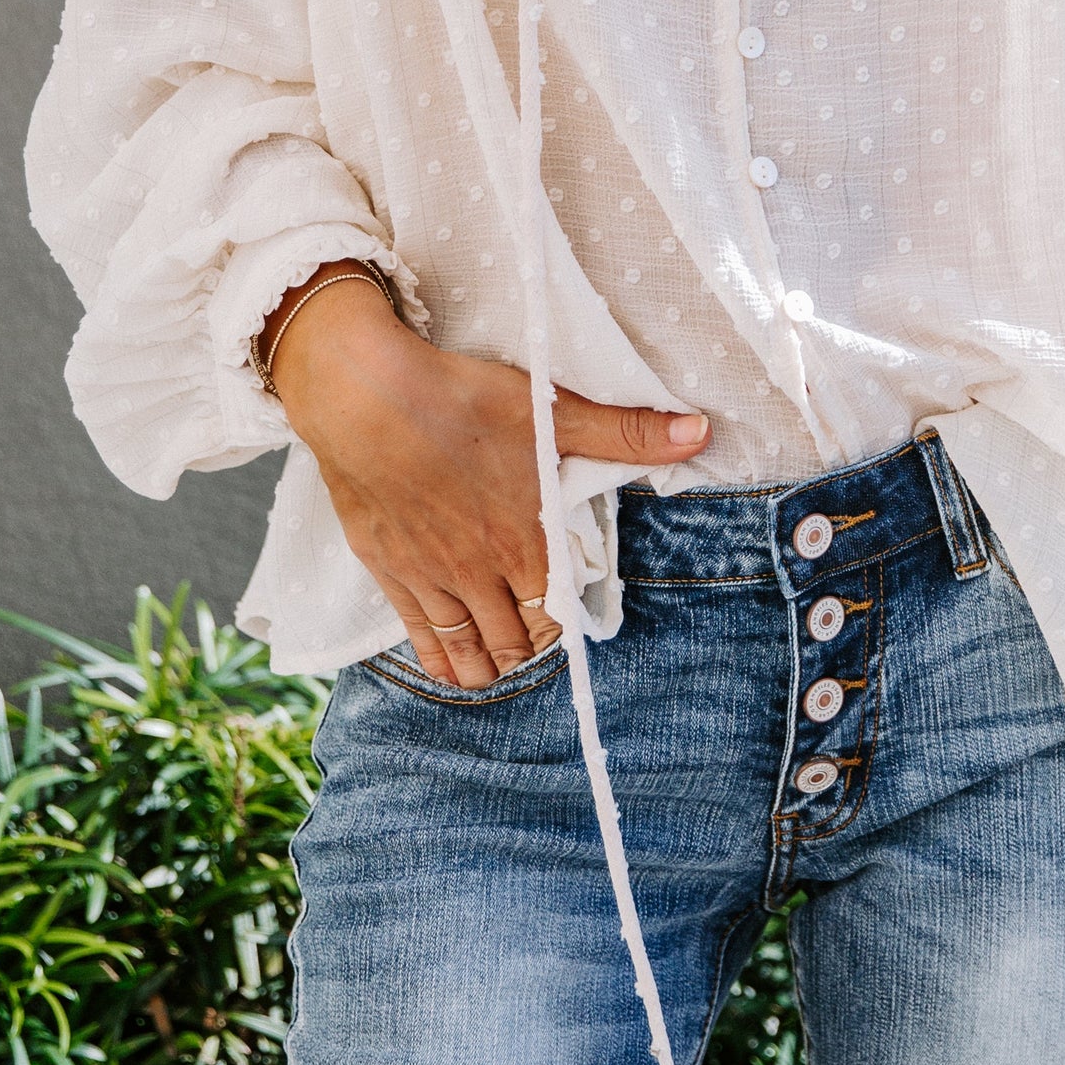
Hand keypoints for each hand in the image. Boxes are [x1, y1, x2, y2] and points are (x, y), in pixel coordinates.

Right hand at [263, 265, 710, 687]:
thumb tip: (700, 432)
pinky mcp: (388, 570)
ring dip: (490, 666)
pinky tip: (449, 667)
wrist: (364, 396)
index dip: (566, 625)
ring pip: (469, 652)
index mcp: (526, 538)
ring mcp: (430, 577)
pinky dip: (441, 662)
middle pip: (515, 642)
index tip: (567, 618)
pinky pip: (420, 639)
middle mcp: (481, 571)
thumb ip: (624, 433)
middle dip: (531, 650)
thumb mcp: (549, 410)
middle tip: (536, 641)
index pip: (558, 613)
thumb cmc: (457, 398)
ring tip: (500, 664)